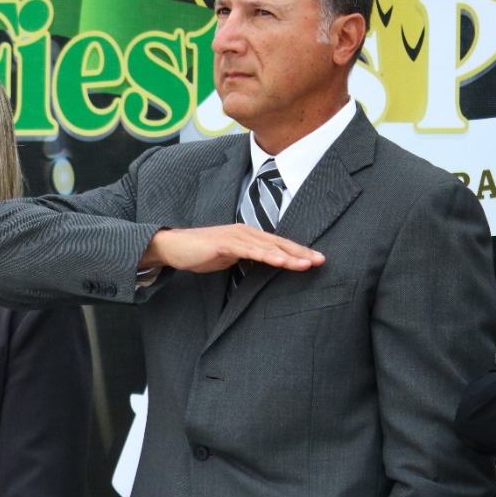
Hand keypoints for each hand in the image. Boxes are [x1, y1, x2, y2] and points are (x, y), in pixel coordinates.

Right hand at [141, 224, 323, 273]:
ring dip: (289, 255)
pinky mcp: (225, 243)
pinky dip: (267, 255)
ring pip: (269, 246)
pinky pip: (251, 250)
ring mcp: (236, 236)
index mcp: (248, 236)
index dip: (297, 251)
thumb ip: (246, 258)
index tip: (315, 260)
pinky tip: (281, 261)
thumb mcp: (229, 257)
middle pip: (279, 243)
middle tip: (321, 260)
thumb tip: (262, 264)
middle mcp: (246, 232)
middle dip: (301, 252)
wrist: (173, 247)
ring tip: (307, 263)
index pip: (278, 244)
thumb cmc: (199, 253)